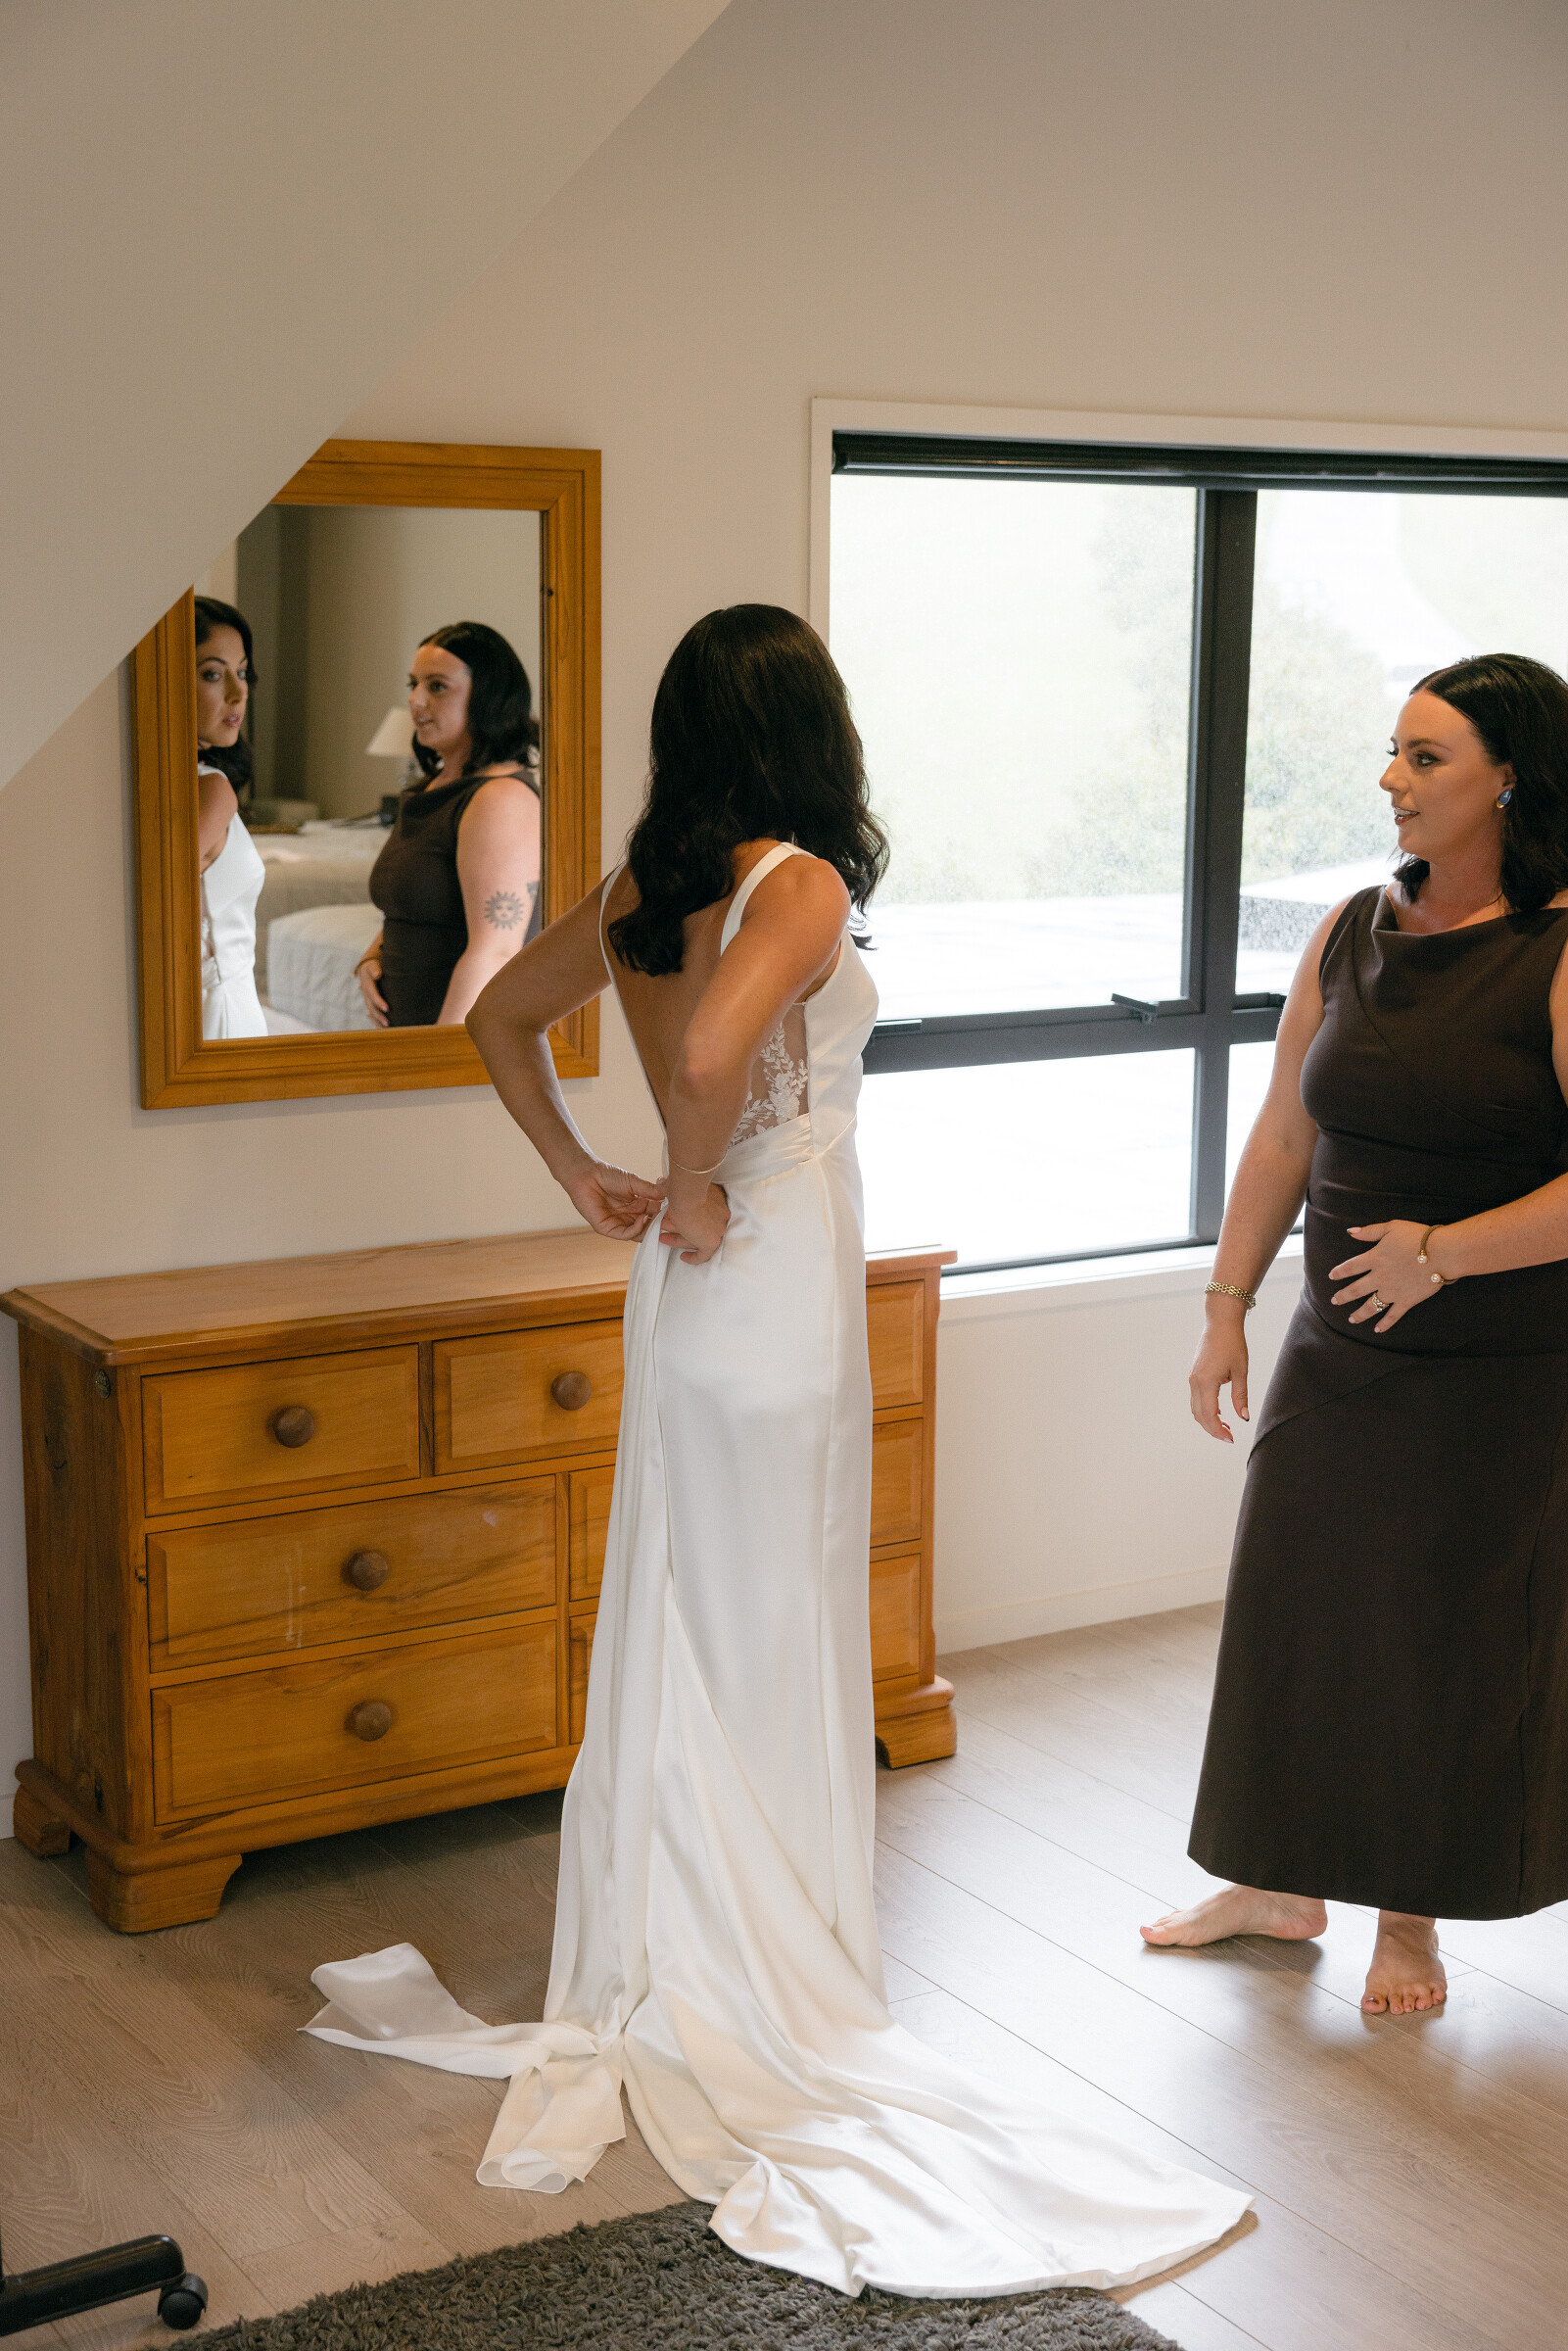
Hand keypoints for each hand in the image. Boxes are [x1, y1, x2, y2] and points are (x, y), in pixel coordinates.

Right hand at [356, 953, 387, 1027]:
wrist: (367, 967)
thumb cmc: (375, 965)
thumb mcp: (373, 965)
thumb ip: (375, 969)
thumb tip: (377, 974)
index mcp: (367, 984)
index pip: (372, 994)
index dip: (379, 1001)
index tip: (387, 1008)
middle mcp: (365, 993)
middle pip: (371, 1006)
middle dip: (379, 1015)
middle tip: (388, 1023)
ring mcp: (367, 999)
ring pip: (371, 1012)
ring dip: (378, 1021)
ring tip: (386, 1029)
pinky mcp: (370, 1003)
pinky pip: (372, 1013)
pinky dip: (376, 1022)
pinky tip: (382, 1030)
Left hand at [563, 1162, 665, 1241]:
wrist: (586, 1174)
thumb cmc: (608, 1175)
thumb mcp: (634, 1182)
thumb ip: (650, 1191)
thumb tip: (670, 1194)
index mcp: (638, 1207)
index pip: (656, 1215)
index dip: (666, 1215)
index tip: (678, 1212)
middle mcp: (630, 1217)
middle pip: (649, 1228)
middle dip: (660, 1225)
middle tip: (672, 1221)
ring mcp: (619, 1224)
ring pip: (639, 1234)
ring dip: (650, 1229)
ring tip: (659, 1221)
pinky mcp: (607, 1228)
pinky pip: (625, 1234)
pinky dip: (636, 1229)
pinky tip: (642, 1219)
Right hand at [660, 1182, 729, 1264]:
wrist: (687, 1194)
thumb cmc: (683, 1186)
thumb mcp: (677, 1185)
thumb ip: (671, 1187)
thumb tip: (661, 1184)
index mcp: (716, 1199)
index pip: (705, 1212)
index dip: (691, 1216)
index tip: (682, 1218)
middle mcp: (721, 1215)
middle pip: (700, 1225)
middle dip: (681, 1227)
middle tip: (665, 1227)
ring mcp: (718, 1229)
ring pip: (698, 1237)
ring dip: (679, 1238)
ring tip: (664, 1238)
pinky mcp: (712, 1241)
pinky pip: (703, 1255)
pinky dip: (693, 1257)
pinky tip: (684, 1256)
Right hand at [1189, 1309, 1248, 1442]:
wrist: (1220, 1323)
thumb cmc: (1232, 1344)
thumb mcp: (1240, 1372)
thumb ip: (1240, 1397)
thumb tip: (1244, 1417)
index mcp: (1206, 1382)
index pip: (1209, 1415)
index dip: (1219, 1431)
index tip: (1230, 1439)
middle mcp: (1195, 1382)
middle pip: (1199, 1415)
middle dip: (1213, 1429)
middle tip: (1229, 1436)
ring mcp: (1192, 1378)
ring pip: (1195, 1408)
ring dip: (1208, 1420)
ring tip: (1225, 1425)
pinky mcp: (1194, 1375)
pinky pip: (1196, 1398)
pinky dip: (1205, 1409)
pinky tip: (1219, 1411)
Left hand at [1329, 1220, 1440, 1332]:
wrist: (1442, 1253)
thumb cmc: (1418, 1237)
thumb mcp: (1391, 1227)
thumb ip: (1370, 1231)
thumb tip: (1350, 1232)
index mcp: (1374, 1258)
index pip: (1350, 1267)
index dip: (1339, 1272)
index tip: (1331, 1276)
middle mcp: (1379, 1277)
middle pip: (1355, 1290)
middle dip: (1343, 1296)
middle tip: (1334, 1301)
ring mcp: (1392, 1291)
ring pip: (1371, 1306)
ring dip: (1359, 1314)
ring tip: (1351, 1319)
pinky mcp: (1407, 1301)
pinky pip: (1393, 1315)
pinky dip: (1385, 1324)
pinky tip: (1377, 1329)